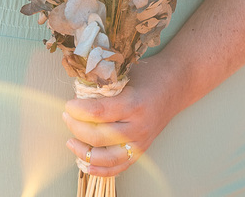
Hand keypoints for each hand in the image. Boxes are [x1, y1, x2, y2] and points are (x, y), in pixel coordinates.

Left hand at [62, 57, 184, 177]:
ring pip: (105, 158)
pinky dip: (99, 169)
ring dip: (83, 152)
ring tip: (71, 140)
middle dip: (75, 127)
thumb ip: (103, 87)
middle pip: (98, 136)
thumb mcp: (125, 74)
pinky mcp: (141, 150)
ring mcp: (140, 141)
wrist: (176, 85)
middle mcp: (138, 127)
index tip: (68, 104)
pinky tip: (85, 162)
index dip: (78, 110)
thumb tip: (76, 97)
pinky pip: (118, 167)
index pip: (98, 112)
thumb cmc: (150, 75)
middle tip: (67, 116)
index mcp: (134, 104)